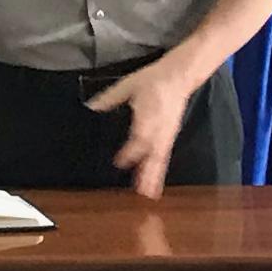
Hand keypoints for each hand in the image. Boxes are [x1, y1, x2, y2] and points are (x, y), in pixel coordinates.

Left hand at [82, 55, 203, 199]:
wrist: (180, 76)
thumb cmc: (154, 79)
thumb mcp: (129, 84)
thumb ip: (110, 98)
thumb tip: (91, 108)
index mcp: (149, 112)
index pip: (141, 135)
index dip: (131, 150)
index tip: (119, 162)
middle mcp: (160, 126)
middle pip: (153, 152)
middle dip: (147, 171)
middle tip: (139, 190)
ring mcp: (166, 133)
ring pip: (160, 158)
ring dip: (154, 176)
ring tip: (147, 194)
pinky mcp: (170, 136)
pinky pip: (165, 156)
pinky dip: (160, 171)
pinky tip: (154, 185)